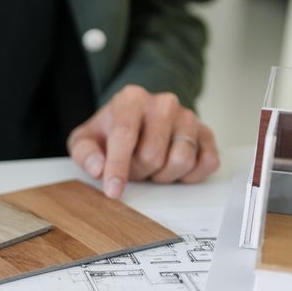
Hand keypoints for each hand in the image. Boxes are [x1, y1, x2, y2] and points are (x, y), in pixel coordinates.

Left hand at [67, 85, 219, 198]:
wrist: (138, 120)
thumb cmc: (110, 132)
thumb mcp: (86, 139)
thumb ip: (85, 153)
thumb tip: (98, 169)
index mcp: (131, 100)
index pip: (125, 136)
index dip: (118, 167)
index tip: (113, 191)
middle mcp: (164, 104)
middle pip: (152, 155)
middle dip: (138, 172)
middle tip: (132, 167)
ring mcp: (188, 118)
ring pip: (181, 161)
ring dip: (162, 175)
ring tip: (151, 166)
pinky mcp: (206, 133)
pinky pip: (206, 164)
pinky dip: (188, 175)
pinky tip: (172, 167)